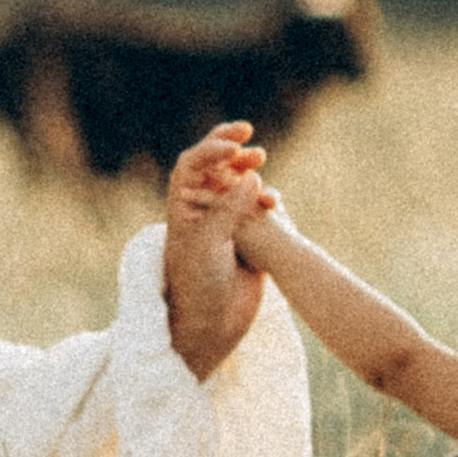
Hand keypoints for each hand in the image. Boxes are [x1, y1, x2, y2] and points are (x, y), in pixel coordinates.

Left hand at [162, 124, 275, 379]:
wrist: (212, 326)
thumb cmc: (199, 285)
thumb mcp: (208, 244)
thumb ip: (228, 209)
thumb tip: (250, 176)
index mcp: (183, 209)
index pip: (192, 165)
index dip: (210, 149)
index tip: (233, 147)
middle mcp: (202, 212)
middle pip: (212, 167)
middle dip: (227, 145)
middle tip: (246, 130)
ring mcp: (226, 225)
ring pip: (236, 184)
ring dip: (247, 168)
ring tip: (261, 157)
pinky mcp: (248, 239)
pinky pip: (256, 207)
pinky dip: (265, 197)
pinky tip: (274, 201)